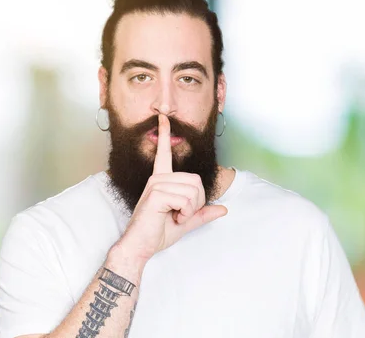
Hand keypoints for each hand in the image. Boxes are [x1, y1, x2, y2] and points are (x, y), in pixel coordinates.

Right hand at [114, 114, 226, 264]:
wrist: (141, 246)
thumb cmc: (158, 233)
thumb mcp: (186, 222)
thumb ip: (203, 213)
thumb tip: (224, 209)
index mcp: (162, 180)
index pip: (164, 154)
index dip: (164, 135)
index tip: (163, 118)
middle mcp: (158, 178)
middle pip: (196, 181)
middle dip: (196, 202)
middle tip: (180, 215)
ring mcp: (156, 184)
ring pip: (193, 190)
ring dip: (190, 210)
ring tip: (174, 217)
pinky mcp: (156, 194)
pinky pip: (186, 199)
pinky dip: (185, 213)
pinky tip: (172, 218)